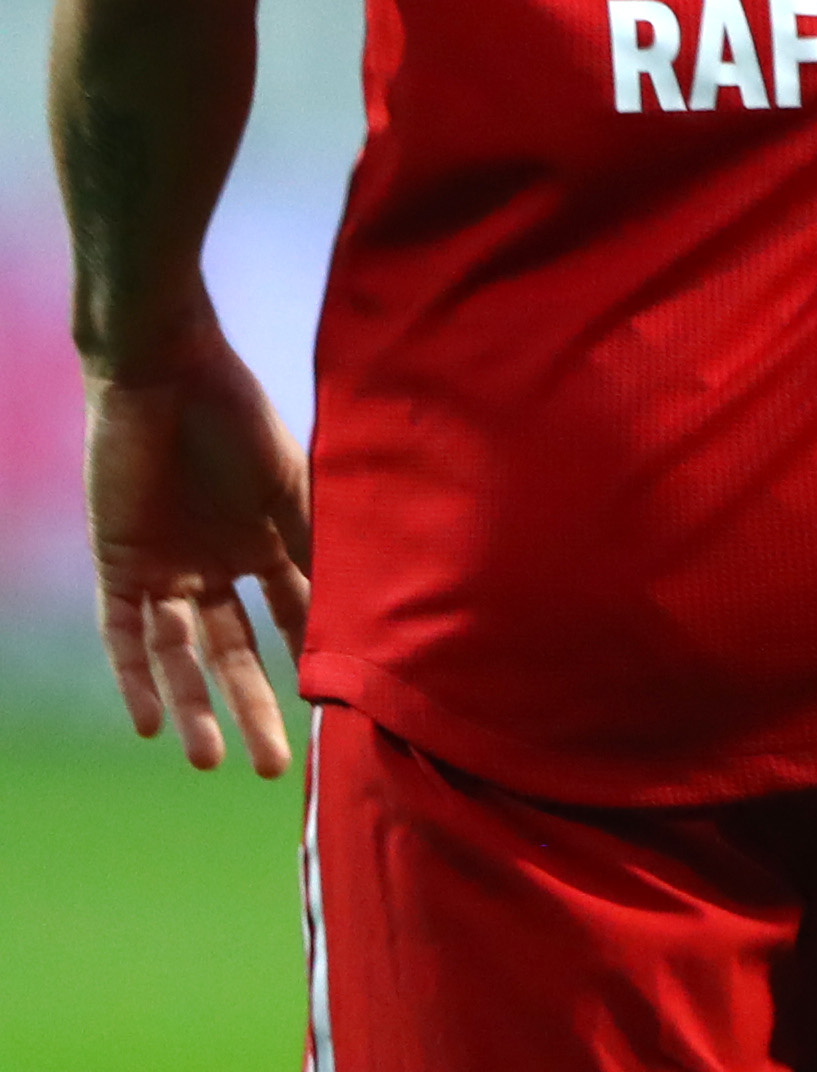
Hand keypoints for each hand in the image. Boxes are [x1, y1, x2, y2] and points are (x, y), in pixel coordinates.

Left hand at [87, 337, 311, 776]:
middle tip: (272, 769)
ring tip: (212, 760)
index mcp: (264, 542)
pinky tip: (151, 724)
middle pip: (234, 653)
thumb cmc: (237, 416)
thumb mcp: (291, 484)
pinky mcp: (119, 565)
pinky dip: (136, 679)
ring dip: (193, 708)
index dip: (312, 662)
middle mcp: (215, 565)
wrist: (163, 372)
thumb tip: (372, 598)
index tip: (339, 712)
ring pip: (179, 656)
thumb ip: (318, 539)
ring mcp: (165, 568)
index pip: (292, 617)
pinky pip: (123, 637)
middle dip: (253, 708)